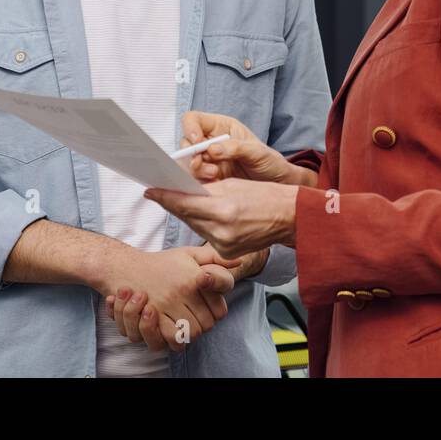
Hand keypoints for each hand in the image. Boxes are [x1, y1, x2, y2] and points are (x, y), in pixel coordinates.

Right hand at [101, 245, 239, 352]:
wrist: (127, 267)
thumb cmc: (163, 262)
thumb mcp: (190, 254)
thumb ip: (216, 258)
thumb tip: (240, 260)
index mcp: (193, 279)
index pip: (219, 312)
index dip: (216, 314)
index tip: (208, 308)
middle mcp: (180, 292)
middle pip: (206, 326)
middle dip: (203, 325)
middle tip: (195, 317)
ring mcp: (164, 305)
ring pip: (189, 335)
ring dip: (189, 334)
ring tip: (183, 323)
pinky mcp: (149, 317)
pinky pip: (168, 339)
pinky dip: (173, 339)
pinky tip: (171, 329)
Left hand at [144, 180, 298, 259]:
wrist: (290, 217)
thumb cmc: (265, 195)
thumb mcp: (234, 185)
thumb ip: (206, 190)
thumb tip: (182, 191)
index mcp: (223, 209)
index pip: (184, 204)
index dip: (164, 197)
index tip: (150, 190)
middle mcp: (221, 231)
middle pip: (187, 217)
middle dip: (175, 204)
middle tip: (161, 192)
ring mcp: (224, 246)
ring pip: (195, 227)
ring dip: (190, 215)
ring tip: (186, 202)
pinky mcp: (228, 254)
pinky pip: (207, 238)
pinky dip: (205, 227)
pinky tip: (207, 218)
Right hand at [181, 111, 311, 185]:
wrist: (276, 185)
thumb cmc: (270, 162)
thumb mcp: (258, 152)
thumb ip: (236, 148)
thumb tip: (212, 149)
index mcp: (221, 127)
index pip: (194, 119)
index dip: (190, 128)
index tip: (196, 141)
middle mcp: (210, 143)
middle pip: (186, 143)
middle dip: (191, 154)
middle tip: (204, 164)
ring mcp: (208, 161)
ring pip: (188, 163)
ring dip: (196, 170)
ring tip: (214, 175)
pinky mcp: (209, 179)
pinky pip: (195, 180)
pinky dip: (200, 183)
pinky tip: (214, 184)